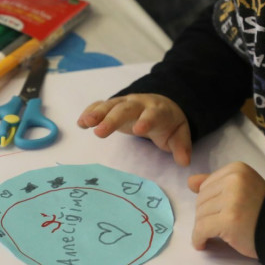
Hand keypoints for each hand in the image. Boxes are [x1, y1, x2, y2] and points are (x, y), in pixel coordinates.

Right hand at [77, 93, 191, 165]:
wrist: (162, 103)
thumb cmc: (169, 123)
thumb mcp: (180, 134)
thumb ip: (182, 146)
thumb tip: (184, 162)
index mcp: (158, 111)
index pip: (152, 115)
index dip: (146, 120)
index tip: (138, 130)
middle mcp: (139, 104)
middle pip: (125, 109)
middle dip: (112, 119)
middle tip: (99, 132)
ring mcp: (125, 103)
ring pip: (110, 105)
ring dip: (97, 113)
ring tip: (85, 123)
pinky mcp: (114, 105)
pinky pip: (101, 106)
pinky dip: (90, 112)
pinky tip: (80, 122)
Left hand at [188, 162, 264, 258]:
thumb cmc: (262, 210)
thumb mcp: (240, 188)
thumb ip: (216, 183)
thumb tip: (190, 182)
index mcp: (237, 169)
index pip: (205, 186)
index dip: (208, 203)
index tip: (219, 213)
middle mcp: (234, 180)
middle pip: (201, 200)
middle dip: (204, 216)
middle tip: (217, 226)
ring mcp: (232, 200)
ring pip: (200, 215)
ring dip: (202, 228)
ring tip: (214, 234)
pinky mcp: (228, 220)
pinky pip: (201, 230)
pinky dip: (198, 239)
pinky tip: (202, 244)